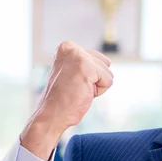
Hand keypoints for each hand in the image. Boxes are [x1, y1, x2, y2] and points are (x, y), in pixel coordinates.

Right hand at [21, 41, 113, 158]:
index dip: (92, 76)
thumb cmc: (64, 98)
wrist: (52, 113)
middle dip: (96, 80)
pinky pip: (108, 81)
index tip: (75, 82)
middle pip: (106, 63)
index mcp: (67, 46)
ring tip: (79, 90)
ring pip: (108, 73)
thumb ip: (87, 64)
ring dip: (97, 86)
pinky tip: (83, 93)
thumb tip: (107, 62)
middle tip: (77, 88)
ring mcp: (78, 56)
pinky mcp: (86, 68)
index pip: (99, 58)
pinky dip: (99, 91)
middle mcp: (71, 47)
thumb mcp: (74, 73)